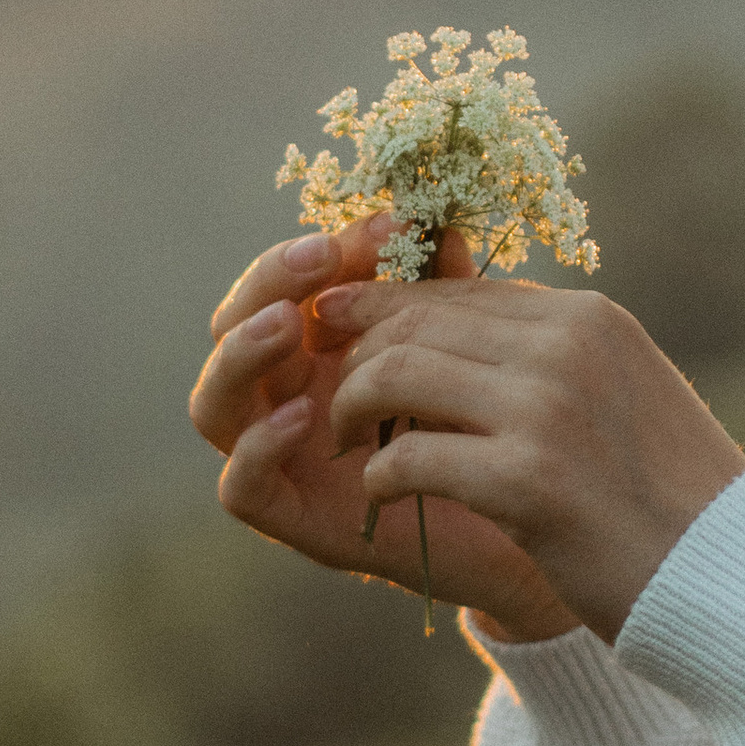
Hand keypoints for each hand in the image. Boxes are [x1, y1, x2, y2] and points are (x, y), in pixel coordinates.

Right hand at [191, 216, 578, 640]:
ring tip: (290, 323)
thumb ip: (444, 289)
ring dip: (242, 354)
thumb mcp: (469, 347)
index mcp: (321, 347)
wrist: (530, 528)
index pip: (289, 282)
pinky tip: (304, 416)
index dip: (327, 248)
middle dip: (268, 283)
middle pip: (232, 329)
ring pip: (215, 403)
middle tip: (320, 256)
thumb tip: (432, 217)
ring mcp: (282, 460)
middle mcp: (289, 395)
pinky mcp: (293, 521)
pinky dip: (258, 446)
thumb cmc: (494, 429)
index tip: (385, 225)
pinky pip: (240, 486)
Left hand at [318, 277, 744, 643]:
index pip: (456, 290)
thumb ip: (548, 359)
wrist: (728, 579)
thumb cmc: (668, 499)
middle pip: (414, 320)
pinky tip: (379, 499)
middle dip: (354, 354)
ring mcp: (548, 409)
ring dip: (350, 410)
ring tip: (345, 446)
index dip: (386, 311)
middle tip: (336, 404)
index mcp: (588, 318)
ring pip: (395, 373)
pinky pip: (407, 458)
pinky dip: (378, 478)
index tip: (344, 340)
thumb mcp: (619, 395)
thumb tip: (455, 339)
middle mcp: (568, 345)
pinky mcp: (528, 481)